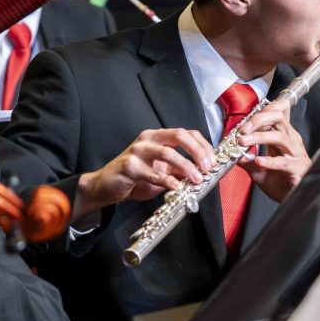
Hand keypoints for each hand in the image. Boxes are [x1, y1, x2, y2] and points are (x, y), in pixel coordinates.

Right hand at [76, 129, 213, 218]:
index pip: (187, 133)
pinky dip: (167, 180)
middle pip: (179, 136)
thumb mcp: (162, 172)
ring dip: (186, 166)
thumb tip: (202, 173)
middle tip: (207, 166)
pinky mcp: (129, 166)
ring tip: (196, 179)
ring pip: (167, 152)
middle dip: (197, 151)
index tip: (213, 160)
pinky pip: (152, 172)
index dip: (203, 145)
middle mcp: (148, 139)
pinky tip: (177, 187)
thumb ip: (179, 170)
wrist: (105, 186)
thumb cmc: (135, 178)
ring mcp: (137, 150)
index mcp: (158, 137)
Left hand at [238, 99, 310, 202]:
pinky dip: (269, 161)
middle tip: (242, 129)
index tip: (244, 121)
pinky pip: (283, 162)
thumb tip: (231, 152)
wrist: (293, 200)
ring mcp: (296, 154)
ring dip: (259, 137)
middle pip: (278, 119)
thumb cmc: (281, 183)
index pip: (275, 114)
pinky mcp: (298, 169)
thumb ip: (246, 159)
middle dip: (258, 120)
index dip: (260, 112)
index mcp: (284, 137)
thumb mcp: (259, 169)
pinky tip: (258, 161)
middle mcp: (291, 141)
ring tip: (243, 142)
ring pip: (279, 137)